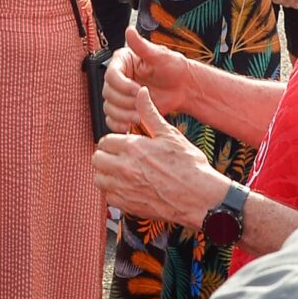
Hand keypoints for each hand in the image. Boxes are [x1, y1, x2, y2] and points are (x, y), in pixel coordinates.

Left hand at [93, 118, 225, 229]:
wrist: (200, 197)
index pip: (105, 141)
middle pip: (97, 159)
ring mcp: (125, 188)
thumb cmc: (189, 165)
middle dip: (106, 156)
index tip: (122, 145)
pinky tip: (128, 187)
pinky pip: (109, 197)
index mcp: (133, 148)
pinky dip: (114, 192)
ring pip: (99, 178)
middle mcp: (124, 168)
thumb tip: (141, 92)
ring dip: (107, 174)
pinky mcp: (128, 205)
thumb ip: (150, 114)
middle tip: (118, 158)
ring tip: (121, 172)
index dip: (113, 142)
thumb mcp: (170, 135)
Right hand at [105, 27, 200, 129]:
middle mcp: (119, 78)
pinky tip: (128, 126)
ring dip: (123, 114)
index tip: (137, 89)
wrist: (183, 87)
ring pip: (109, 107)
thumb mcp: (160, 55)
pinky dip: (117, 124)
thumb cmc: (174, 68)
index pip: (111, 75)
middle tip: (141, 103)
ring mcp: (121, 95)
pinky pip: (112, 119)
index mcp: (123, 62)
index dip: (122, 85)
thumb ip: (142, 45)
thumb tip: (129, 30)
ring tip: (139, 115)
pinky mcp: (125, 109)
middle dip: (124, 101)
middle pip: (108, 93)